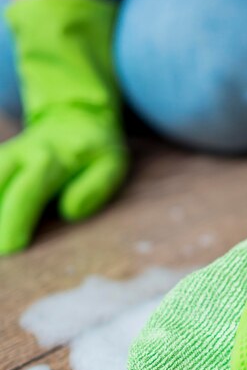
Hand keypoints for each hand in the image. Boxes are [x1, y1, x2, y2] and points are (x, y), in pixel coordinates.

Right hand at [0, 0, 127, 254]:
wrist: (76, 116)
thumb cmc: (97, 149)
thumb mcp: (111, 165)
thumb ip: (94, 187)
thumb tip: (69, 211)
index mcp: (52, 159)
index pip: (27, 190)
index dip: (16, 219)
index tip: (10, 248)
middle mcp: (21, 154)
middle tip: (2, 253)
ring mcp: (6, 155)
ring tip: (1, 248)